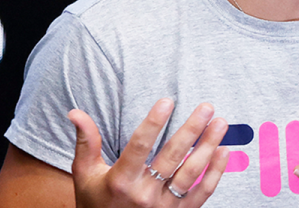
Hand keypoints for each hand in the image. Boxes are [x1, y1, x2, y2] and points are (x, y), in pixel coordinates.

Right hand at [68, 99, 228, 207]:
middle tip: (207, 107)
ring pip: (191, 173)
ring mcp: (163, 207)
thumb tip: (75, 112)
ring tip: (221, 124)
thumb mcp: (85, 175)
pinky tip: (223, 151)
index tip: (168, 101)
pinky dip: (215, 173)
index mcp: (120, 181)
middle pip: (172, 157)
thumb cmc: (96, 202)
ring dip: (208, 146)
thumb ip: (86, 142)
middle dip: (191, 130)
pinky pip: (202, 193)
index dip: (154, 122)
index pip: (139, 146)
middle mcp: (143, 194)